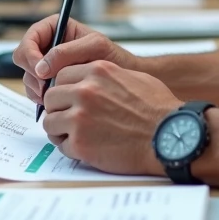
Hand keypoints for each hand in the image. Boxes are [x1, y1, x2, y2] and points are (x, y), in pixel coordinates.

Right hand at [12, 16, 139, 104]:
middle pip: (23, 59)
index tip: (40, 71)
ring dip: (38, 88)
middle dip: (33, 75)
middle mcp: (47, 46)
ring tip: (60, 93)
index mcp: (54, 28)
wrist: (124, 78)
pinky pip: (35, 91)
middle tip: (48, 88)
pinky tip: (59, 99)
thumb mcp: (94, 47)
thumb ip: (67, 52)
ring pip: (28, 77)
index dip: (30, 56)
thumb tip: (41, 67)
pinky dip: (42, 98)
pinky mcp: (50, 83)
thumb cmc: (114, 57)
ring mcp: (47, 65)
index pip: (29, 39)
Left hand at [42, 60, 181, 175]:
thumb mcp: (133, 77)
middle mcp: (85, 91)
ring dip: (61, 129)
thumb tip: (89, 80)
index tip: (70, 99)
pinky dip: (71, 148)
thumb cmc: (157, 109)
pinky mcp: (80, 143)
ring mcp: (80, 118)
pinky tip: (88, 147)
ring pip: (50, 122)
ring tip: (78, 134)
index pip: (61, 75)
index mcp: (97, 71)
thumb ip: (106, 76)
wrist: (168, 137)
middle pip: (51, 97)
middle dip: (59, 108)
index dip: (65, 89)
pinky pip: (61, 145)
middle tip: (71, 119)